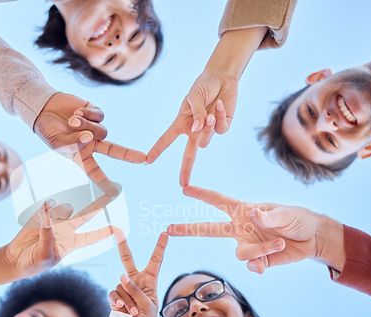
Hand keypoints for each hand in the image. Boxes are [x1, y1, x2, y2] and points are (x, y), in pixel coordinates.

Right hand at [5, 195, 114, 276]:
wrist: (16, 259)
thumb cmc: (34, 263)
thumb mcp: (44, 256)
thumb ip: (47, 238)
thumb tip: (48, 218)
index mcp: (72, 244)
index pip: (92, 237)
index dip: (104, 232)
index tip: (118, 229)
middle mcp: (67, 230)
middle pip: (86, 215)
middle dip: (98, 204)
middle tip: (110, 193)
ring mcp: (56, 221)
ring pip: (66, 208)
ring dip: (60, 209)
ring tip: (49, 214)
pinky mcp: (42, 215)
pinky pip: (47, 206)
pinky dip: (46, 206)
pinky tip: (42, 209)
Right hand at [34, 92, 144, 194]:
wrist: (44, 109)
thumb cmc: (48, 131)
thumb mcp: (57, 143)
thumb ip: (72, 143)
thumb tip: (89, 137)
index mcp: (82, 156)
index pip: (95, 172)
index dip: (104, 182)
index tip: (114, 192)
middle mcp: (92, 144)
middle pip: (114, 151)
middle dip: (128, 155)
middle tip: (143, 159)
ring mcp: (95, 128)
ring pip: (102, 131)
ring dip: (87, 126)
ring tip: (72, 121)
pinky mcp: (95, 113)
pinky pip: (100, 115)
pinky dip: (88, 114)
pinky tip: (77, 112)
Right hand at [109, 232, 168, 316]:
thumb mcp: (148, 305)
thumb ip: (136, 290)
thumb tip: (122, 277)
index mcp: (150, 279)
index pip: (156, 260)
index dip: (160, 246)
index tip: (165, 233)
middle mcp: (136, 280)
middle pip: (127, 259)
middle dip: (122, 244)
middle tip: (117, 229)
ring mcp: (124, 288)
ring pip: (122, 285)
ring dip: (128, 300)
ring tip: (134, 311)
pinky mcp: (115, 296)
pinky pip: (113, 293)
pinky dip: (118, 301)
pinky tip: (121, 308)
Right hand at [146, 71, 236, 185]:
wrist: (222, 78)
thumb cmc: (203, 86)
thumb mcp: (194, 96)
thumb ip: (196, 113)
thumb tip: (198, 129)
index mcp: (182, 124)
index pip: (166, 140)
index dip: (157, 150)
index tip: (147, 161)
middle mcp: (194, 130)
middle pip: (188, 155)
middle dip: (186, 169)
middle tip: (183, 184)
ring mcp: (208, 130)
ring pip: (205, 141)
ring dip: (207, 128)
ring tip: (209, 113)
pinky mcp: (222, 127)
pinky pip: (220, 130)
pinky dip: (219, 117)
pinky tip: (220, 105)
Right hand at [168, 186, 342, 273]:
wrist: (313, 239)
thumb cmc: (298, 218)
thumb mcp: (286, 214)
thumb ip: (268, 216)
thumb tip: (253, 213)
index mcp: (244, 211)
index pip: (219, 201)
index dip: (202, 195)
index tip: (185, 189)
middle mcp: (241, 228)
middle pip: (209, 229)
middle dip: (189, 229)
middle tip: (169, 229)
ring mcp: (248, 245)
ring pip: (240, 253)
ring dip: (258, 251)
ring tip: (279, 244)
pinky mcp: (258, 260)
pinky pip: (251, 266)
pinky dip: (258, 265)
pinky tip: (266, 265)